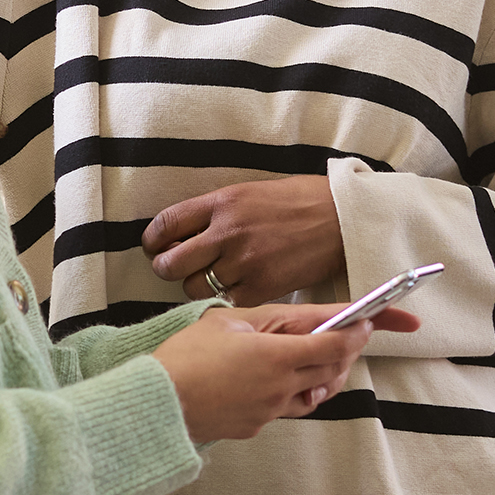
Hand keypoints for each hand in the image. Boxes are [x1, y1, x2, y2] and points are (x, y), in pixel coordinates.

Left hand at [143, 178, 345, 304]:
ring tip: (211, 278)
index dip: (153, 241)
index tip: (155, 247)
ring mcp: (244, 262)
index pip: (166, 224)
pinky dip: (226, 299)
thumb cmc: (298, 202)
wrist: (342, 220)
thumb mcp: (250, 193)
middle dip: (166, 268)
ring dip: (196, 286)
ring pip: (193, 288)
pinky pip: (225, 301)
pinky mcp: (262, 287)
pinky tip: (237, 288)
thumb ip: (216, 213)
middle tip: (176, 268)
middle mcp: (227, 233)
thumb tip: (182, 233)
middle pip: (170, 263)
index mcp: (222, 203)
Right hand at [152, 302, 418, 444]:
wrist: (157, 405)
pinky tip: (276, 378)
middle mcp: (281, 387)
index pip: (334, 344)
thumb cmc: (185, 356)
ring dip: (323, 374)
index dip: (357, 333)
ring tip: (315, 357)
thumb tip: (301, 321)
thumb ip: (270, 319)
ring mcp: (270, 410)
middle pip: (332, 370)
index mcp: (277, 356)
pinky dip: (293, 391)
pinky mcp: (257, 426)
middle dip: (344, 351)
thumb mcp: (226, 321)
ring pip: (314, 393)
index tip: (369, 323)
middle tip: (346, 335)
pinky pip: (287, 408)